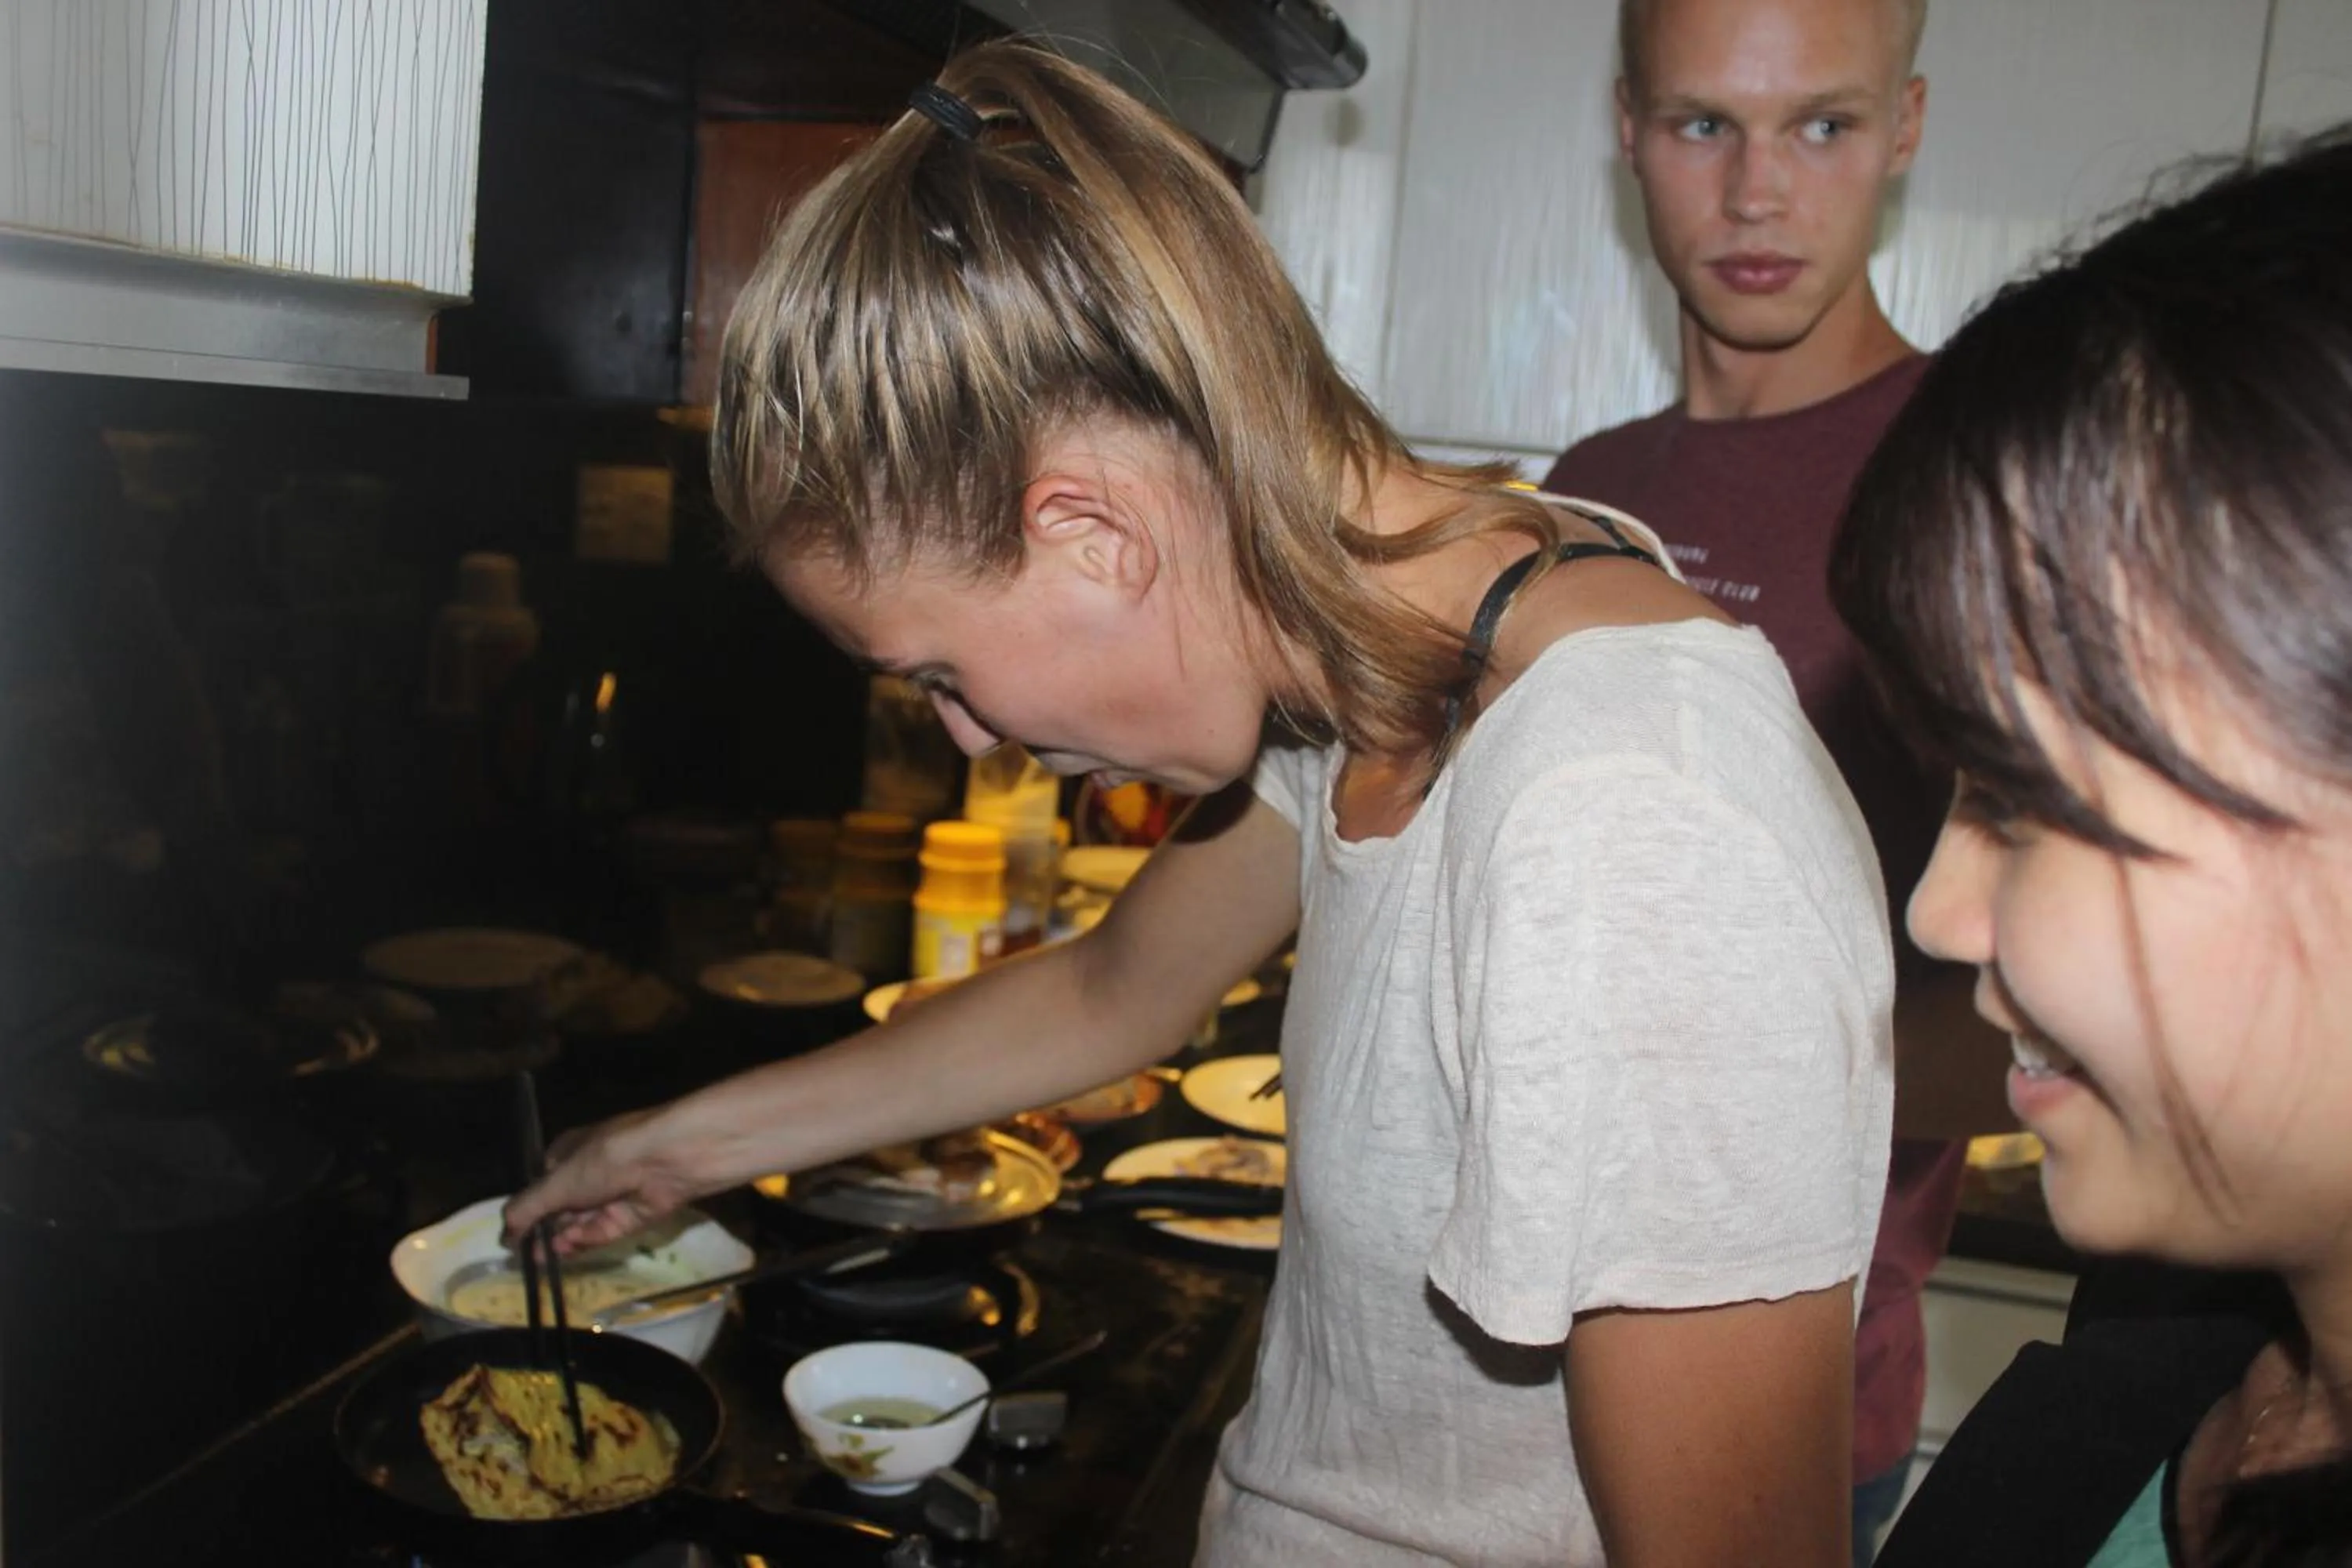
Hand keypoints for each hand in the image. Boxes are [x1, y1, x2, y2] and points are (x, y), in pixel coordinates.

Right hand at [502, 1104, 706, 1254]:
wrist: (666, 1160)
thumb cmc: (604, 1160)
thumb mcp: (556, 1182)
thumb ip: (526, 1209)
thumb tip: (503, 1236)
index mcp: (567, 1154)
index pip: (541, 1185)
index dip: (527, 1210)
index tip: (512, 1237)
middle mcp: (588, 1173)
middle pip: (559, 1208)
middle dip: (542, 1230)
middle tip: (524, 1255)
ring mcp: (610, 1196)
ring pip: (579, 1224)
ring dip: (560, 1240)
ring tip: (539, 1259)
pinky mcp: (629, 1216)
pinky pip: (600, 1232)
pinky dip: (583, 1241)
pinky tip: (564, 1251)